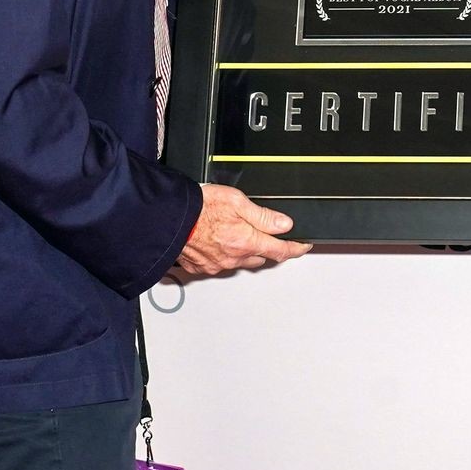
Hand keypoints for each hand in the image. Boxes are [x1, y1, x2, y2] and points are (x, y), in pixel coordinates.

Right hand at [174, 183, 310, 275]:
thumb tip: (285, 224)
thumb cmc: (199, 208)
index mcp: (246, 241)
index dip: (296, 248)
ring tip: (239, 236)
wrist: (167, 219)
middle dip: (268, 248)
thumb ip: (264, 215)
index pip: (280, 250)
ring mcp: (217, 265)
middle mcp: (234, 258)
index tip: (303, 247)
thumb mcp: (238, 201)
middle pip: (261, 257)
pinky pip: (220, 265)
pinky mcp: (201, 268)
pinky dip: (224, 256)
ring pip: (241, 263)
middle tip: (267, 236)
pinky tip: (218, 243)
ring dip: (246, 253)